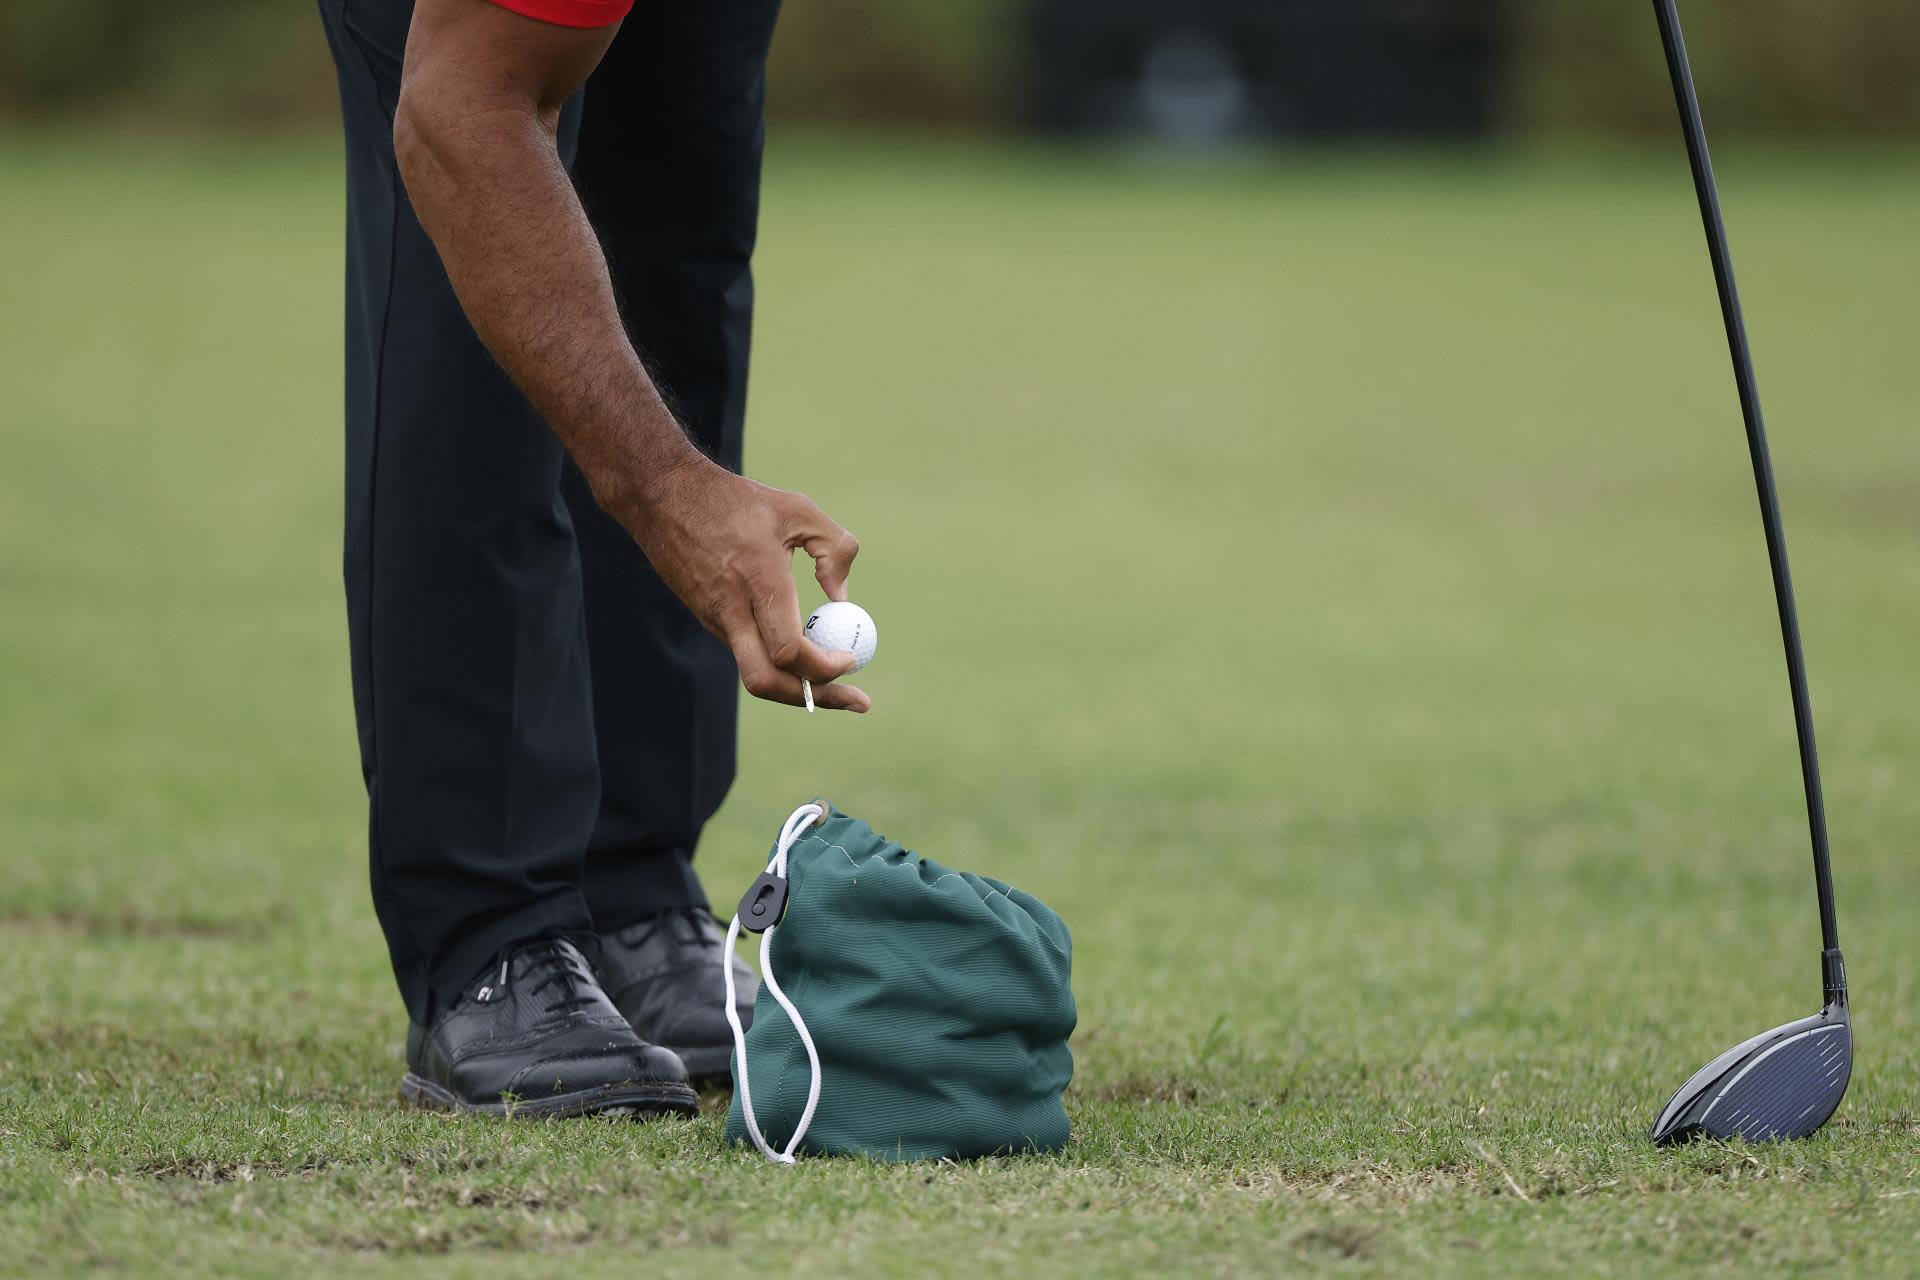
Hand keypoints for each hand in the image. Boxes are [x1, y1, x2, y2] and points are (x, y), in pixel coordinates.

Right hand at [612, 455, 869, 711]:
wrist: (662, 498)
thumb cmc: (736, 501)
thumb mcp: (799, 510)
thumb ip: (835, 550)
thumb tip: (842, 599)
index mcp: (759, 581)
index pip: (790, 651)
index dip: (825, 667)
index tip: (851, 659)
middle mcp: (732, 610)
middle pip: (768, 682)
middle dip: (815, 697)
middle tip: (855, 699)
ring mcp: (716, 619)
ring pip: (756, 673)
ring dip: (798, 683)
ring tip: (837, 678)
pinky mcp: (708, 619)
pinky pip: (746, 651)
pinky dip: (777, 660)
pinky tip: (803, 648)